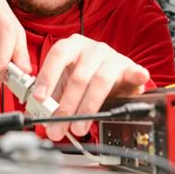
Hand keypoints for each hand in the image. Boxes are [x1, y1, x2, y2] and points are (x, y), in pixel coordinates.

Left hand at [31, 34, 149, 140]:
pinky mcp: (129, 68)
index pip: (57, 56)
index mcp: (72, 46)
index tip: (40, 99)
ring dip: (88, 108)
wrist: (114, 74)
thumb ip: (51, 96)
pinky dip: (136, 75)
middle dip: (66, 106)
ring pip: (100, 81)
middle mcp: (92, 48)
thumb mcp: (65, 83)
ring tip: (79, 127)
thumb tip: (36, 112)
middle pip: (79, 76)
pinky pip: (134, 71)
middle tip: (59, 126)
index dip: (47, 77)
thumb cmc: (86, 77)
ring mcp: (112, 57)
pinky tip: (139, 78)